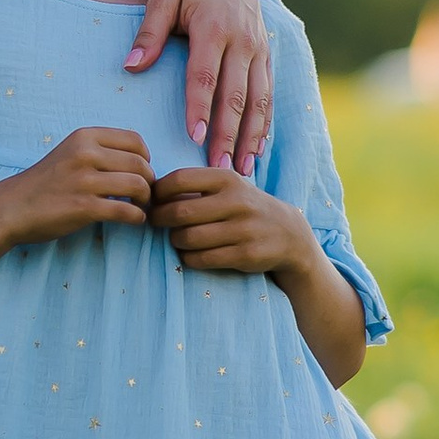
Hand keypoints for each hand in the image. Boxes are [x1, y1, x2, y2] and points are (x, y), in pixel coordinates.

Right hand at [0, 126, 153, 244]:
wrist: (13, 207)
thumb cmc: (46, 182)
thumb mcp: (70, 152)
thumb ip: (99, 150)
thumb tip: (140, 159)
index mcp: (84, 137)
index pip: (135, 140)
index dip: (146, 157)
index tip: (141, 171)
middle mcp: (85, 154)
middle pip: (140, 164)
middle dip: (149, 181)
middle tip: (144, 193)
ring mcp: (84, 181)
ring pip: (138, 186)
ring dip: (145, 199)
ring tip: (140, 206)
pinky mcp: (84, 208)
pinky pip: (126, 211)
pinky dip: (137, 217)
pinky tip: (133, 220)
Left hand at [132, 0, 272, 174]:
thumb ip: (149, 34)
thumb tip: (130, 67)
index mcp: (213, 28)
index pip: (205, 76)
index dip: (200, 109)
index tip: (194, 140)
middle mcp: (241, 40)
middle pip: (235, 95)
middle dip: (229, 135)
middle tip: (220, 170)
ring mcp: (258, 48)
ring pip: (259, 99)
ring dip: (252, 137)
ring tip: (244, 170)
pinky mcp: (266, 53)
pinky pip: (268, 93)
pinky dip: (264, 123)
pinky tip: (258, 148)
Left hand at [148, 168, 309, 277]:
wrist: (289, 234)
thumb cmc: (245, 207)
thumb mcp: (228, 187)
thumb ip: (196, 186)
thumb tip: (149, 190)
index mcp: (227, 179)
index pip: (180, 179)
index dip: (158, 191)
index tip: (152, 199)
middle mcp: (237, 201)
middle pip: (180, 212)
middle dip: (160, 219)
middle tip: (155, 222)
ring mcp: (243, 229)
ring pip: (188, 238)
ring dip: (175, 240)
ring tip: (177, 238)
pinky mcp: (246, 255)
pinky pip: (202, 259)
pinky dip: (188, 258)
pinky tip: (191, 253)